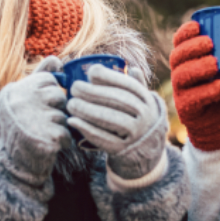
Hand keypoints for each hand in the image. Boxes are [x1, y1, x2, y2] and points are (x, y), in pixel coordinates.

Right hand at [0, 57, 71, 186]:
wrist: (7, 163)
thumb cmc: (19, 126)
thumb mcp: (23, 97)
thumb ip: (40, 76)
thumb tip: (57, 59)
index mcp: (16, 90)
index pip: (49, 79)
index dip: (50, 93)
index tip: (38, 105)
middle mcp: (22, 102)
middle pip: (59, 96)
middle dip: (56, 110)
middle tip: (41, 121)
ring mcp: (32, 120)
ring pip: (64, 116)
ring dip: (59, 127)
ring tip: (42, 134)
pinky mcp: (45, 138)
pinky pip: (67, 134)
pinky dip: (63, 141)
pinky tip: (49, 145)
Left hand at [66, 64, 166, 179]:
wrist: (146, 153)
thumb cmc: (138, 120)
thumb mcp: (143, 103)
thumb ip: (137, 86)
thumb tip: (132, 67)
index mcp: (148, 101)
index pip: (129, 85)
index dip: (109, 77)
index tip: (91, 72)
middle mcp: (146, 117)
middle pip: (118, 101)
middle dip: (93, 92)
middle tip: (74, 88)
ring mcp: (136, 134)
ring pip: (110, 119)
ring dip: (87, 110)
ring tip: (71, 104)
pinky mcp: (123, 150)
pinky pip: (103, 139)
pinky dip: (86, 129)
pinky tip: (73, 121)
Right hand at [170, 21, 219, 151]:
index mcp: (190, 60)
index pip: (179, 42)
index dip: (184, 32)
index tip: (198, 26)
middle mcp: (181, 74)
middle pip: (177, 56)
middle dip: (191, 47)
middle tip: (209, 44)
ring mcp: (182, 92)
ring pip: (181, 76)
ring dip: (197, 67)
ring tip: (215, 64)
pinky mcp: (187, 110)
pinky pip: (192, 99)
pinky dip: (207, 91)